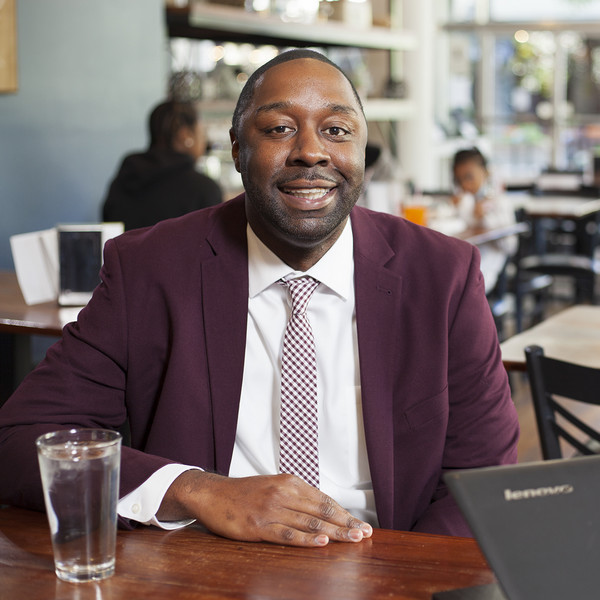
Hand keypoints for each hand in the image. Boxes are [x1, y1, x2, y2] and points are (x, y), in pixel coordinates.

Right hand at [157, 470, 372, 546]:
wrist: (213, 494)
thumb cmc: (245, 493)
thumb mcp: (274, 487)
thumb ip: (297, 497)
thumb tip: (323, 510)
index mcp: (290, 482)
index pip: (324, 500)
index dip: (344, 513)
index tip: (360, 523)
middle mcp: (284, 493)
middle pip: (322, 510)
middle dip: (346, 523)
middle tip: (365, 533)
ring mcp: (272, 510)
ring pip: (310, 522)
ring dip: (334, 532)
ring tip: (353, 539)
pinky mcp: (259, 526)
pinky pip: (288, 534)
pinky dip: (307, 538)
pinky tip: (322, 542)